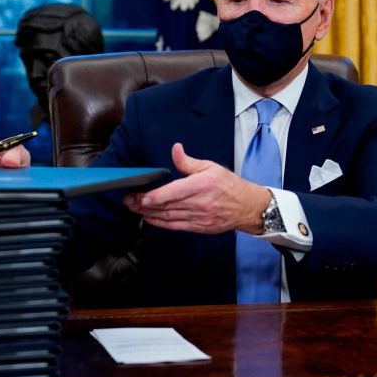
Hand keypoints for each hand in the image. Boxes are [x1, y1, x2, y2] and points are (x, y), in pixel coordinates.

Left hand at [123, 143, 271, 233]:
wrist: (247, 207)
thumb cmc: (228, 184)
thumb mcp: (210, 166)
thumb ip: (188, 162)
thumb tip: (175, 149)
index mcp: (201, 185)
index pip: (173, 192)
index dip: (154, 197)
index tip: (140, 196)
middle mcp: (199, 203)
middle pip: (166, 205)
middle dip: (144, 204)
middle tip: (129, 201)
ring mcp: (199, 217)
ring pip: (168, 217)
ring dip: (149, 214)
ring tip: (134, 209)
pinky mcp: (199, 227)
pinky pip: (176, 226)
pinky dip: (161, 223)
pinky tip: (149, 219)